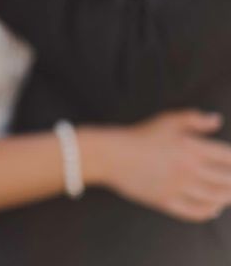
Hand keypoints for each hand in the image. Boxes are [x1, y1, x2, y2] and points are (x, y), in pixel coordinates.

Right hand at [97, 110, 230, 221]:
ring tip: (230, 195)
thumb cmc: (139, 135)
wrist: (113, 155)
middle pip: (227, 181)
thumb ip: (194, 118)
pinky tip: (213, 208)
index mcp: (192, 148)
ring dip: (227, 198)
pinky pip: (195, 212)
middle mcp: (189, 170)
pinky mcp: (167, 202)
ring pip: (215, 198)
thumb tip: (217, 119)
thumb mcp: (167, 120)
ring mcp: (179, 188)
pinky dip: (209, 212)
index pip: (229, 158)